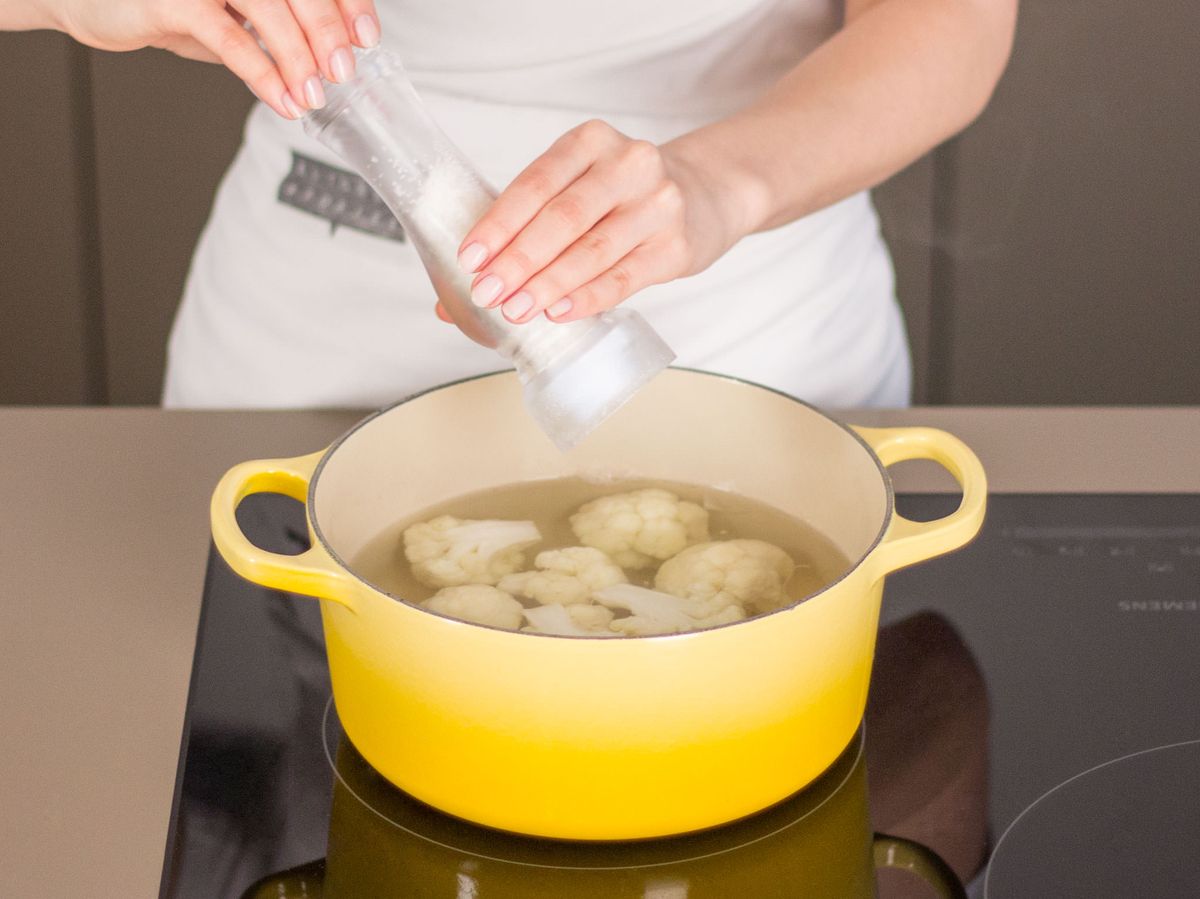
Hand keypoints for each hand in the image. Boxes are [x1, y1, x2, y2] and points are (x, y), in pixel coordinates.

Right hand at [47, 0, 380, 118]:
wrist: (96, 0)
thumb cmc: (171, 3)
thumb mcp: (234, 11)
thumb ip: (279, 26)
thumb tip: (334, 55)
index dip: (346, 2)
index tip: (366, 37)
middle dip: (327, 30)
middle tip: (344, 71)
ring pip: (267, 8)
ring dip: (298, 56)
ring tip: (314, 95)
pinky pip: (227, 37)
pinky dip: (262, 72)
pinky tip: (282, 99)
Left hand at [449, 119, 741, 325]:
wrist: (706, 196)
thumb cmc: (622, 198)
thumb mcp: (579, 188)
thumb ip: (522, 233)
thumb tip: (449, 300)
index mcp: (591, 141)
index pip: (536, 182)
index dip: (499, 222)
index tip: (470, 257)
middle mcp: (629, 165)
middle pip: (563, 218)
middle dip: (518, 260)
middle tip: (486, 293)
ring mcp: (657, 205)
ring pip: (592, 250)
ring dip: (547, 285)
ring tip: (514, 310)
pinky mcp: (677, 246)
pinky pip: (624, 277)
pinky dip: (587, 298)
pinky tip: (558, 312)